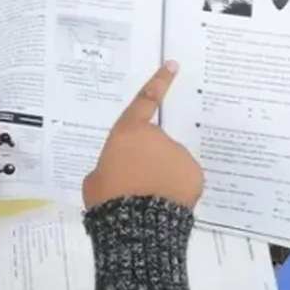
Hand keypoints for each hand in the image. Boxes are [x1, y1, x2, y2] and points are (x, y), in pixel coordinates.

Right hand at [83, 62, 202, 209]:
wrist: (136, 224)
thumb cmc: (108, 199)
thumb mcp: (95, 179)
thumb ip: (109, 166)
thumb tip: (120, 170)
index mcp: (128, 133)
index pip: (145, 101)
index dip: (159, 82)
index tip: (173, 65)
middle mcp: (157, 137)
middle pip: (154, 144)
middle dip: (148, 159)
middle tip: (135, 184)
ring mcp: (179, 153)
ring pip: (170, 162)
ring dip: (162, 174)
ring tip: (148, 198)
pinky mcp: (194, 172)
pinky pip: (184, 178)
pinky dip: (176, 188)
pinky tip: (164, 202)